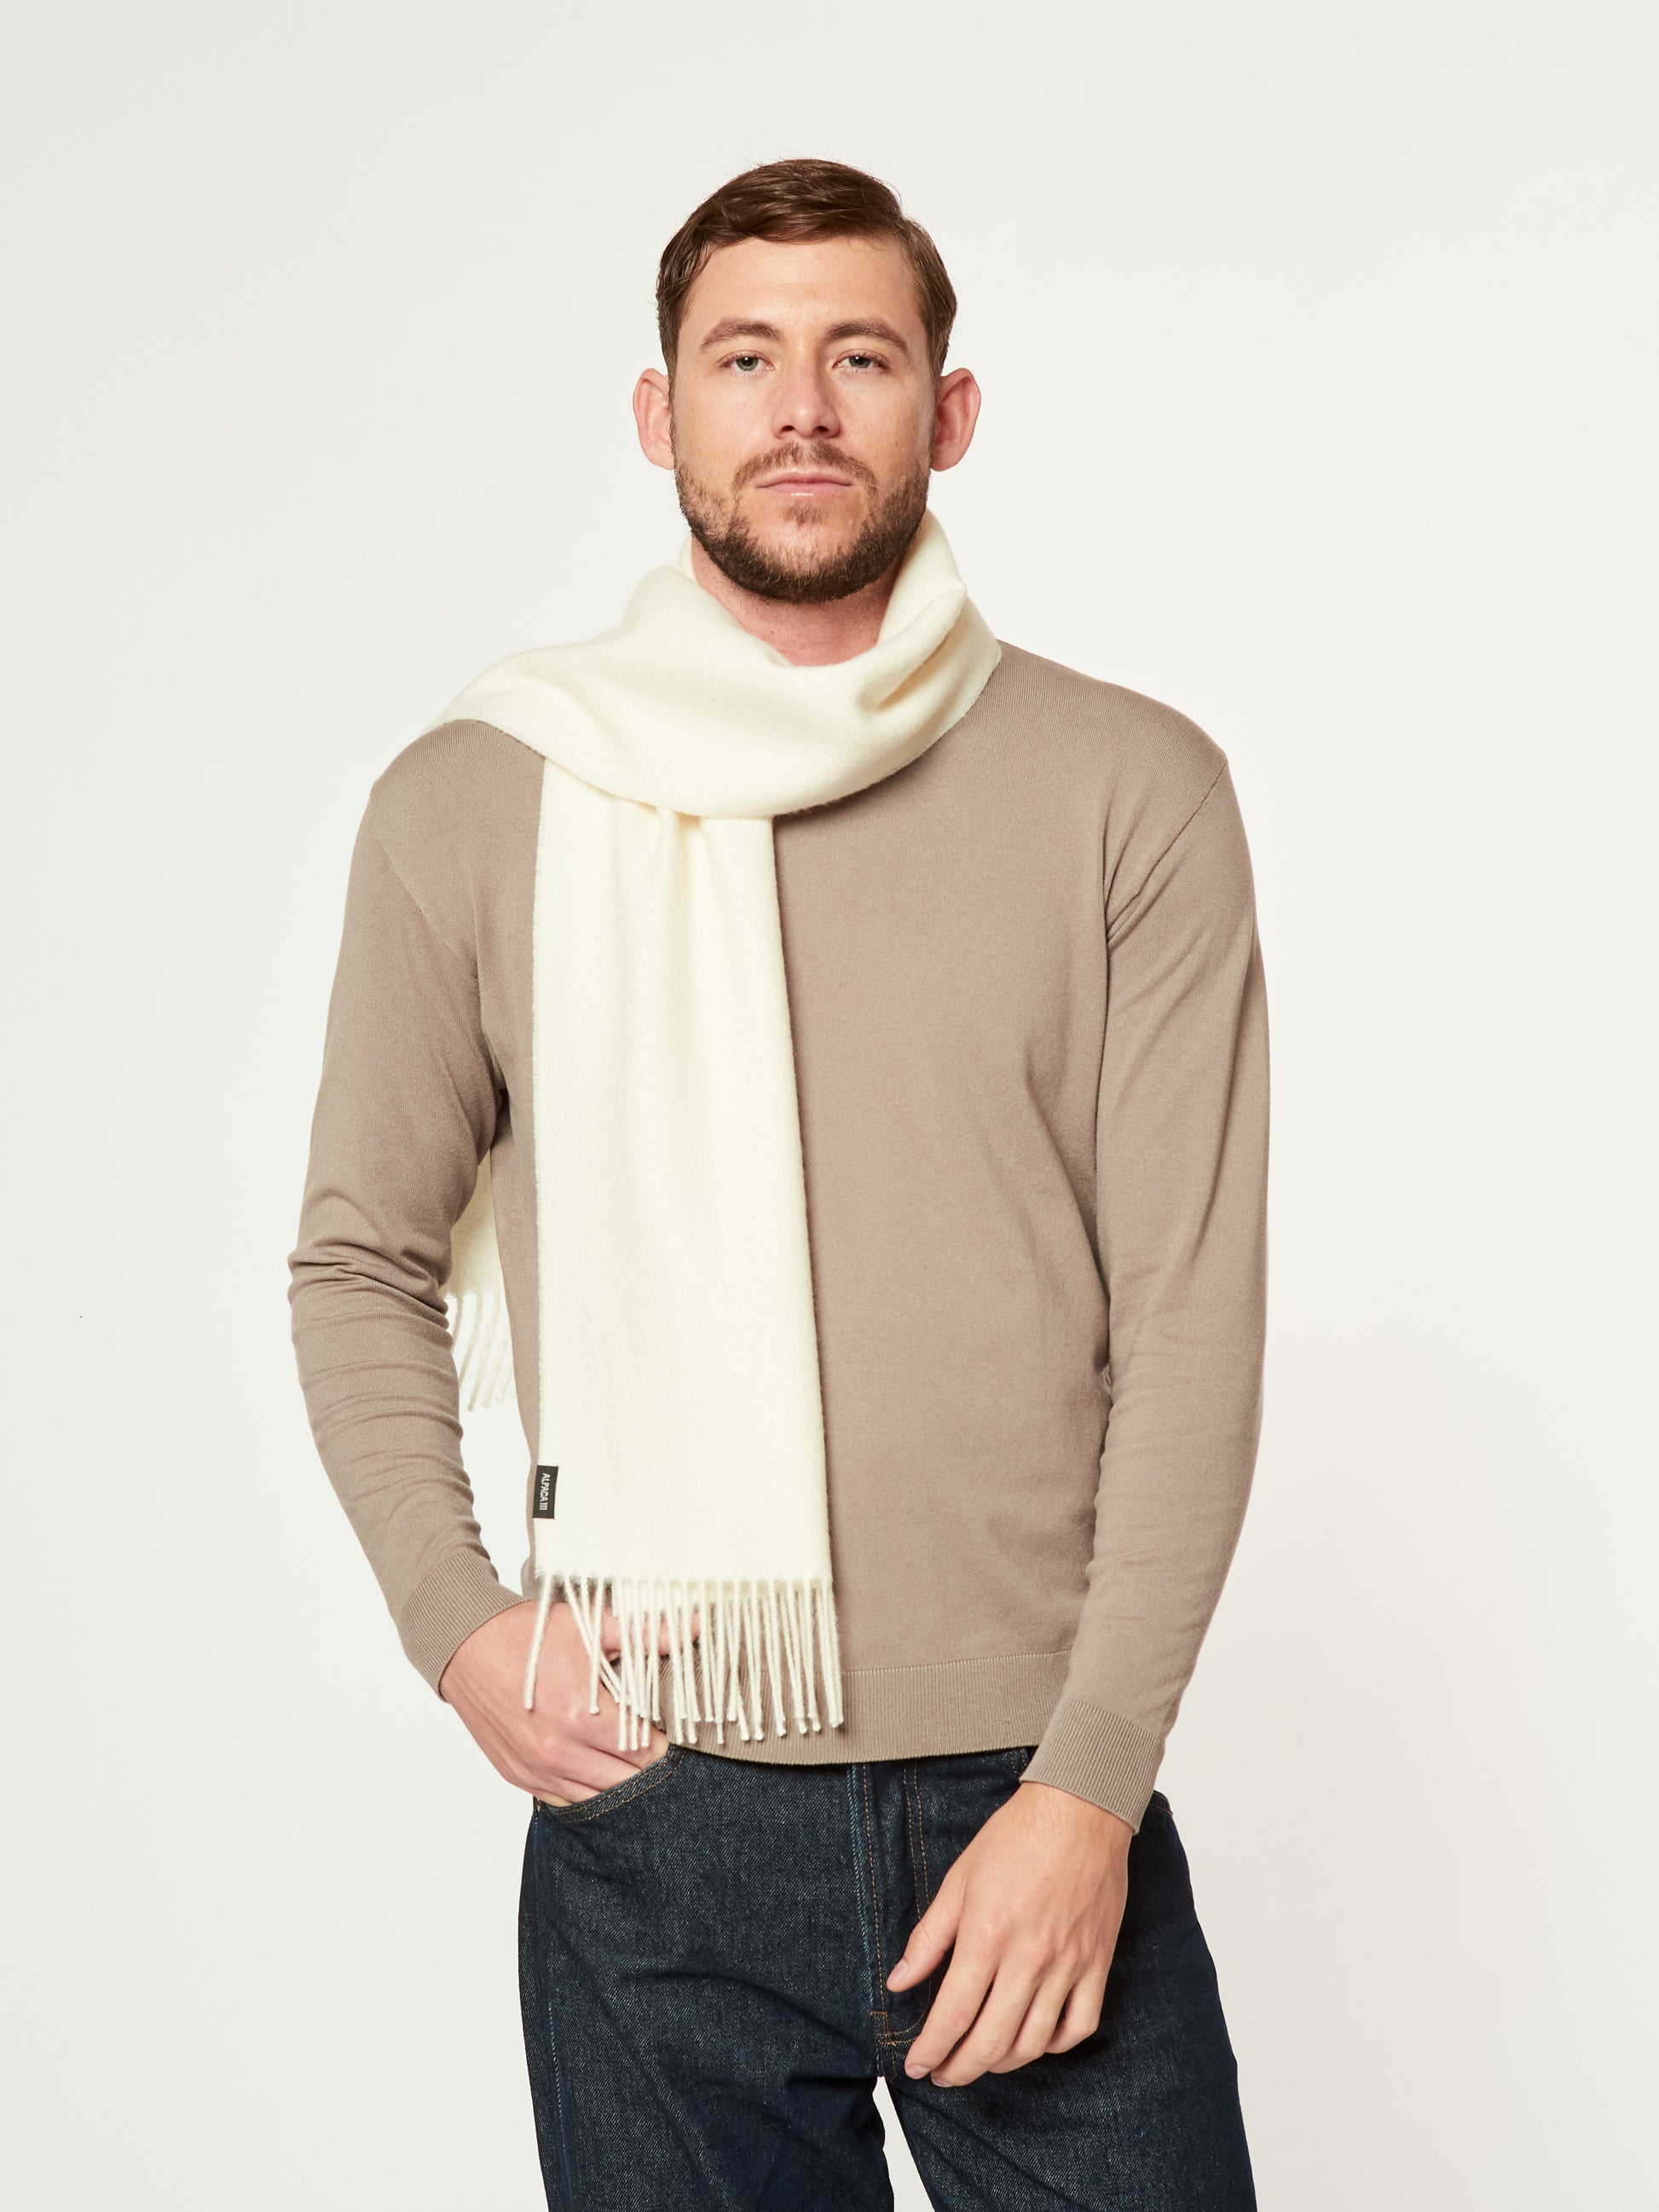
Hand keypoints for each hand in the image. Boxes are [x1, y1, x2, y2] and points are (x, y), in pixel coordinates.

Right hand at [438, 1599, 680, 1803]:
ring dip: (617, 1785)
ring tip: (628, 1762)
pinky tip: (596, 1771)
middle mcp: (558, 1751)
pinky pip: (564, 1802)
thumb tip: (698, 1626)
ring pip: (597, 1800)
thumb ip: (647, 1635)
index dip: (663, 1742)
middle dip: (645, 1768)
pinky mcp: (519, 1777)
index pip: (643, 1750)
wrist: (466, 1646)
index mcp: (580, 1715)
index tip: (668, 1730)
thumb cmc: (529, 1635)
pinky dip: (585, 1792)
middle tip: (654, 1748)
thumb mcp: (591, 1626)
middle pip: (625, 1782)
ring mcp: (536, 1770)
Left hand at [886, 1780, 1131, 2084]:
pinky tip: (1036, 2041)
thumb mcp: (959, 1879)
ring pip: (1034, 2043)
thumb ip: (928, 1937)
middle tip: (942, 2074)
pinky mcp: (1097, 1963)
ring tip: (981, 2060)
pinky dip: (1056, 2045)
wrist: (1080, 1810)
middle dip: (960, 2069)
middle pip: (990, 2041)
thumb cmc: (1016, 1837)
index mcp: (987, 1935)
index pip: (952, 2014)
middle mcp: (1028, 1959)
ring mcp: (1068, 1965)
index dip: (930, 2049)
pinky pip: (1080, 2025)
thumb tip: (898, 1981)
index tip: (916, 2065)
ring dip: (1002, 2063)